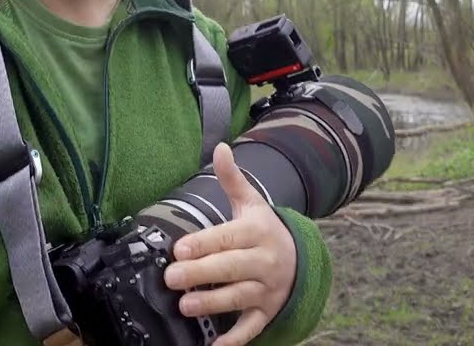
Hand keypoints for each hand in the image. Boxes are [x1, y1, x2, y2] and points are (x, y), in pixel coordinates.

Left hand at [164, 142, 296, 345]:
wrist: (302, 260)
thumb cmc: (264, 230)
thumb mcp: (252, 203)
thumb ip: (232, 179)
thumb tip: (221, 148)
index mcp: (257, 232)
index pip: (228, 237)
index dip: (204, 244)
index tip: (180, 250)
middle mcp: (265, 261)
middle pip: (231, 268)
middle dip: (201, 274)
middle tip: (172, 278)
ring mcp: (267, 289)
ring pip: (239, 297)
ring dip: (213, 303)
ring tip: (186, 306)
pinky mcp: (267, 312)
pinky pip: (252, 327)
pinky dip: (236, 338)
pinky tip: (215, 345)